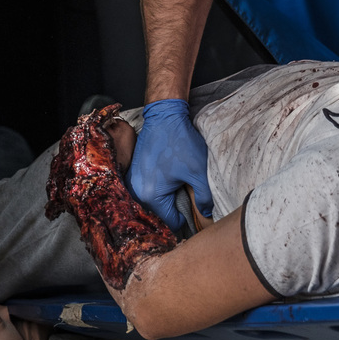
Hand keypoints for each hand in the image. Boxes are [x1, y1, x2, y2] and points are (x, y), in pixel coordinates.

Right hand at [127, 99, 213, 229]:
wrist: (164, 117)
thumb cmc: (181, 142)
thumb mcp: (199, 171)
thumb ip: (204, 196)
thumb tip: (207, 214)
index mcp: (150, 195)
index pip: (170, 222)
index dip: (186, 220)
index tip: (197, 215)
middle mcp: (135, 192)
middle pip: (159, 214)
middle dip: (175, 210)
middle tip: (190, 201)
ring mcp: (131, 182)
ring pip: (153, 203)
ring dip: (167, 200)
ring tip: (181, 189)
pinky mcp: (133, 173)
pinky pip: (147, 191)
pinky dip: (159, 190)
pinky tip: (171, 180)